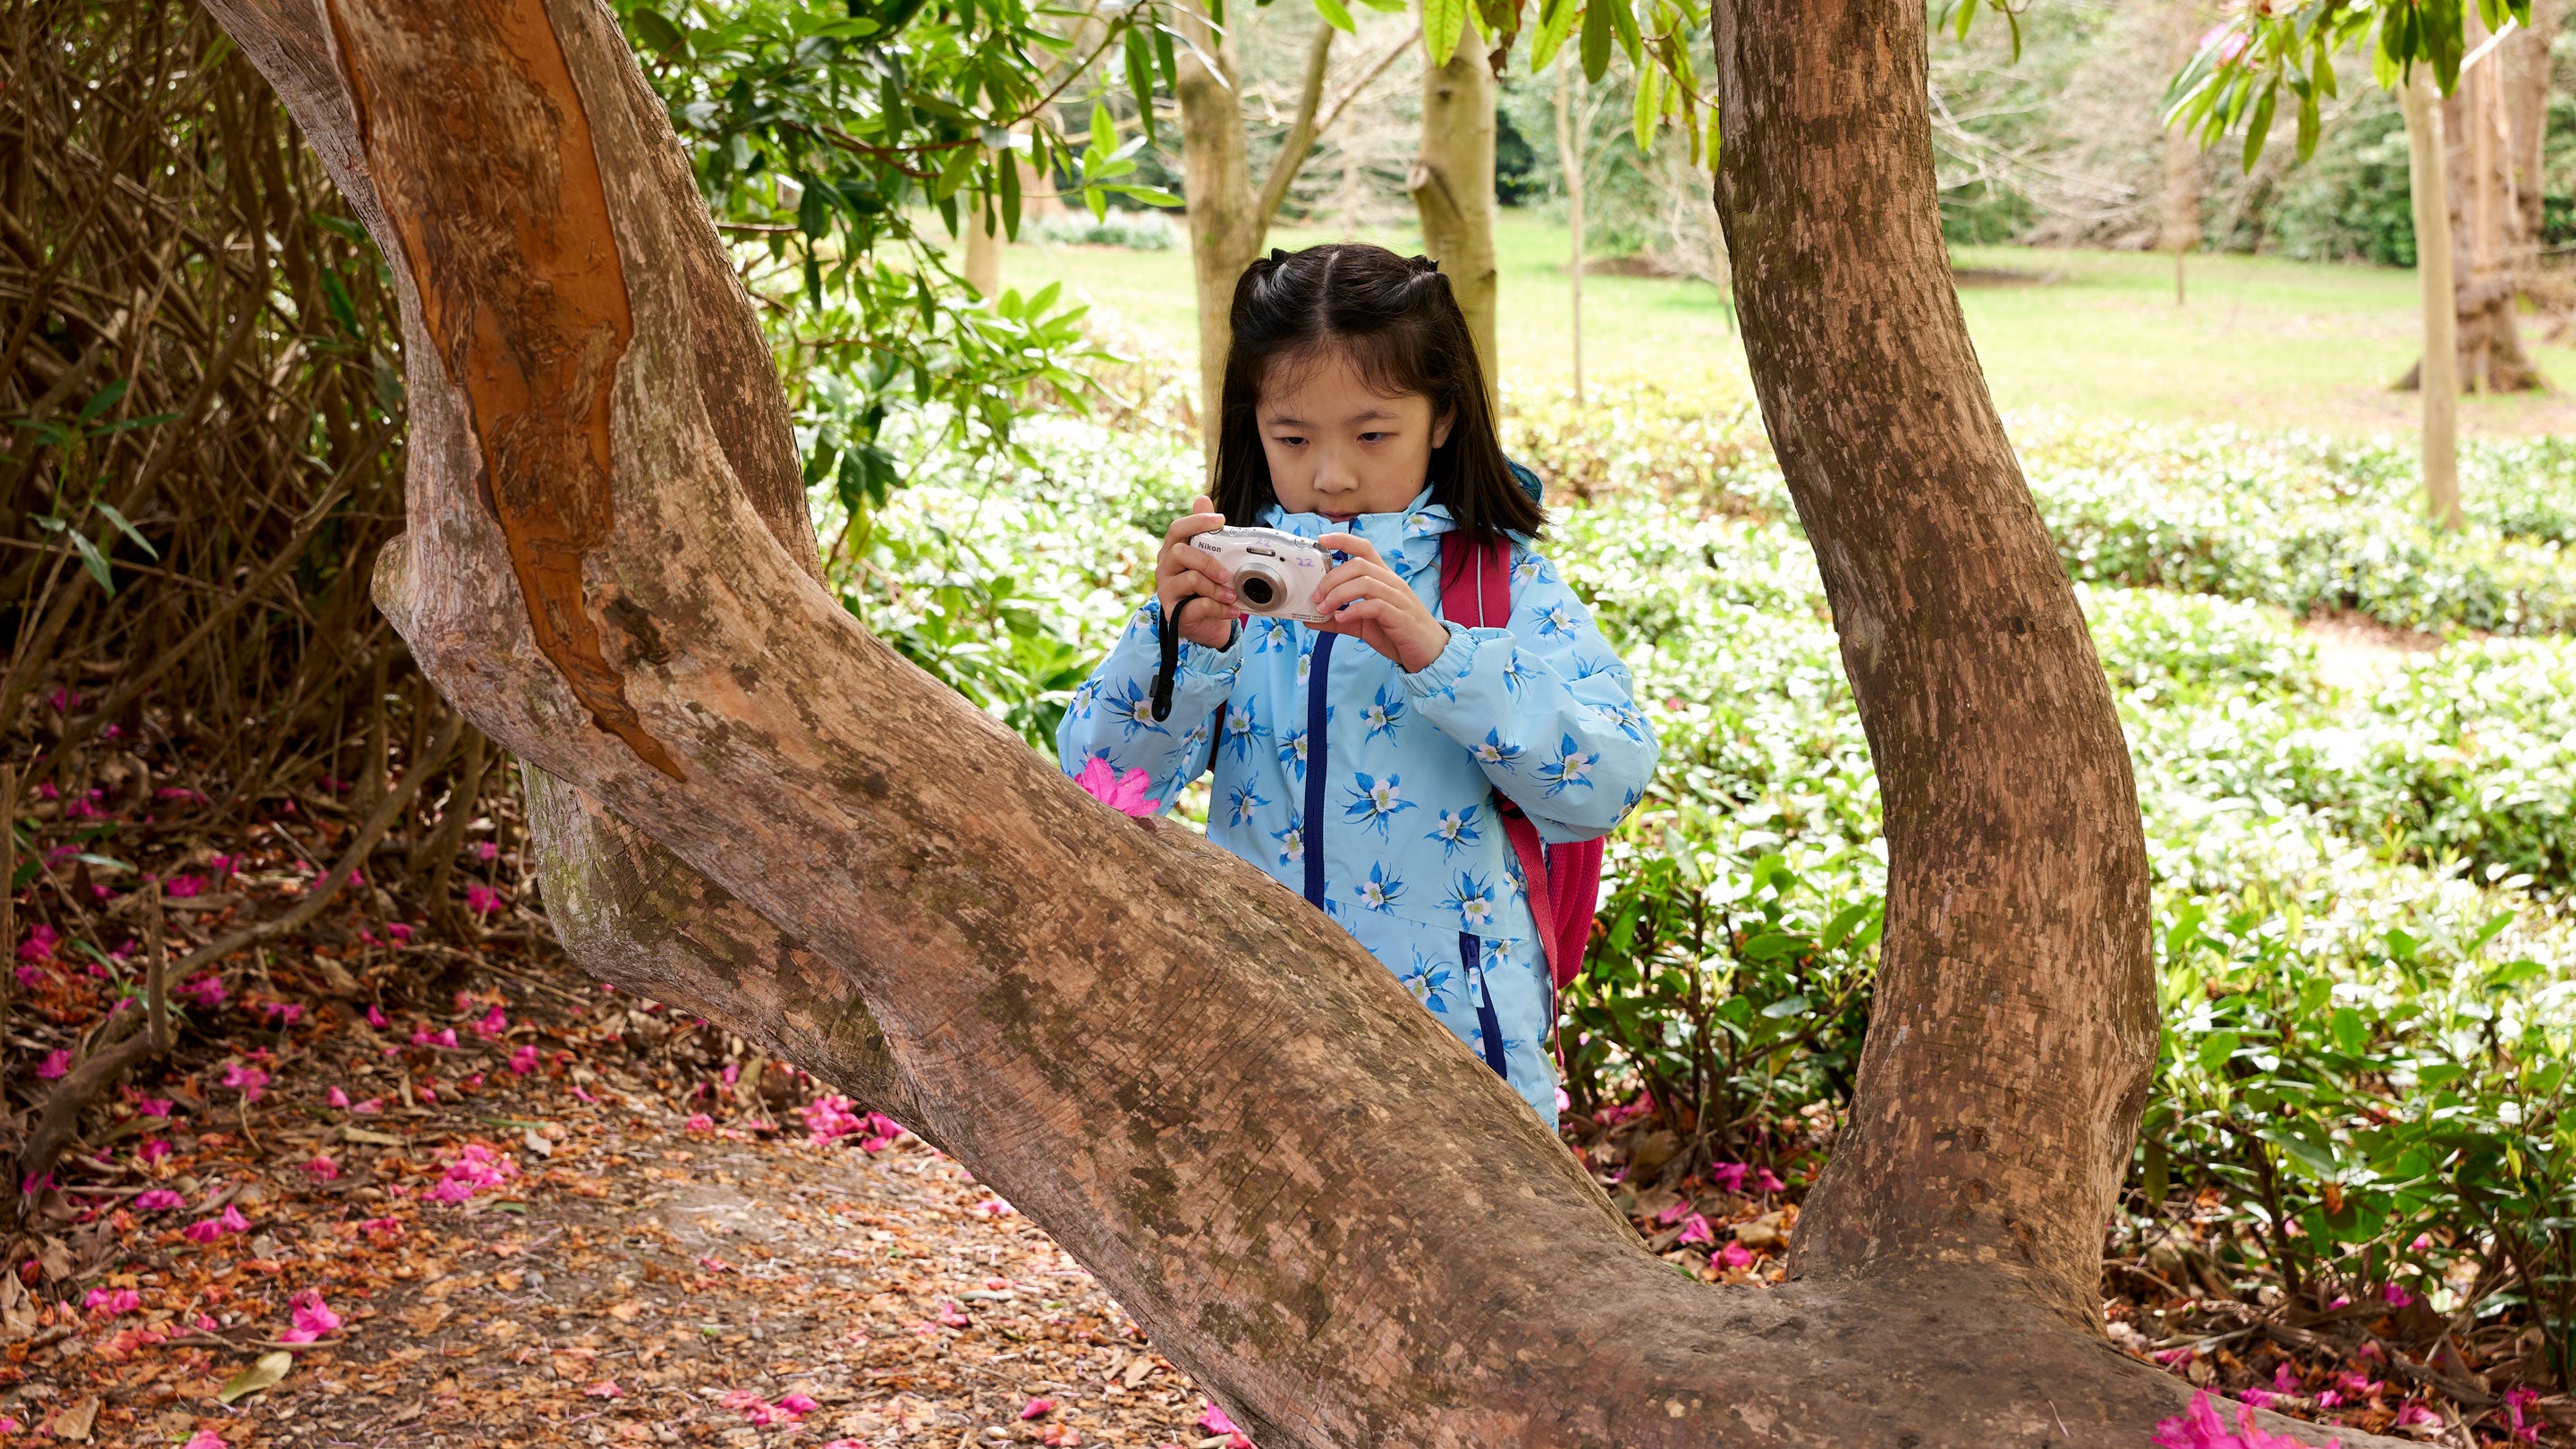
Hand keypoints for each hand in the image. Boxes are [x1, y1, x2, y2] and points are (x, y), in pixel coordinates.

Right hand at [1155, 495, 1237, 648]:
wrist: (1206, 624)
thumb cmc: (1206, 588)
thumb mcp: (1210, 559)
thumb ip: (1206, 533)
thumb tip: (1202, 499)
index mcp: (1172, 551)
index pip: (1176, 529)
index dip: (1197, 521)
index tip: (1221, 520)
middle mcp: (1165, 569)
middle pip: (1179, 552)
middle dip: (1208, 561)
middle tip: (1227, 573)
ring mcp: (1166, 591)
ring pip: (1190, 579)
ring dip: (1217, 588)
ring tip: (1232, 596)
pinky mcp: (1174, 613)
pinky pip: (1197, 606)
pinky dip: (1219, 608)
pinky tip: (1231, 610)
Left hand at [1313, 534, 1449, 672]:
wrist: (1430, 653)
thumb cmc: (1398, 634)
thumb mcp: (1363, 624)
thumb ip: (1339, 619)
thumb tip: (1310, 619)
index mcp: (1384, 578)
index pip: (1365, 549)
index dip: (1343, 540)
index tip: (1322, 540)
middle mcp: (1392, 582)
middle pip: (1358, 565)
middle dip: (1331, 578)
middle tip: (1316, 597)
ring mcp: (1398, 598)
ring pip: (1365, 582)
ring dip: (1338, 594)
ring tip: (1324, 609)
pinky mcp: (1401, 616)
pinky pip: (1375, 605)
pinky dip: (1354, 610)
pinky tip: (1342, 619)